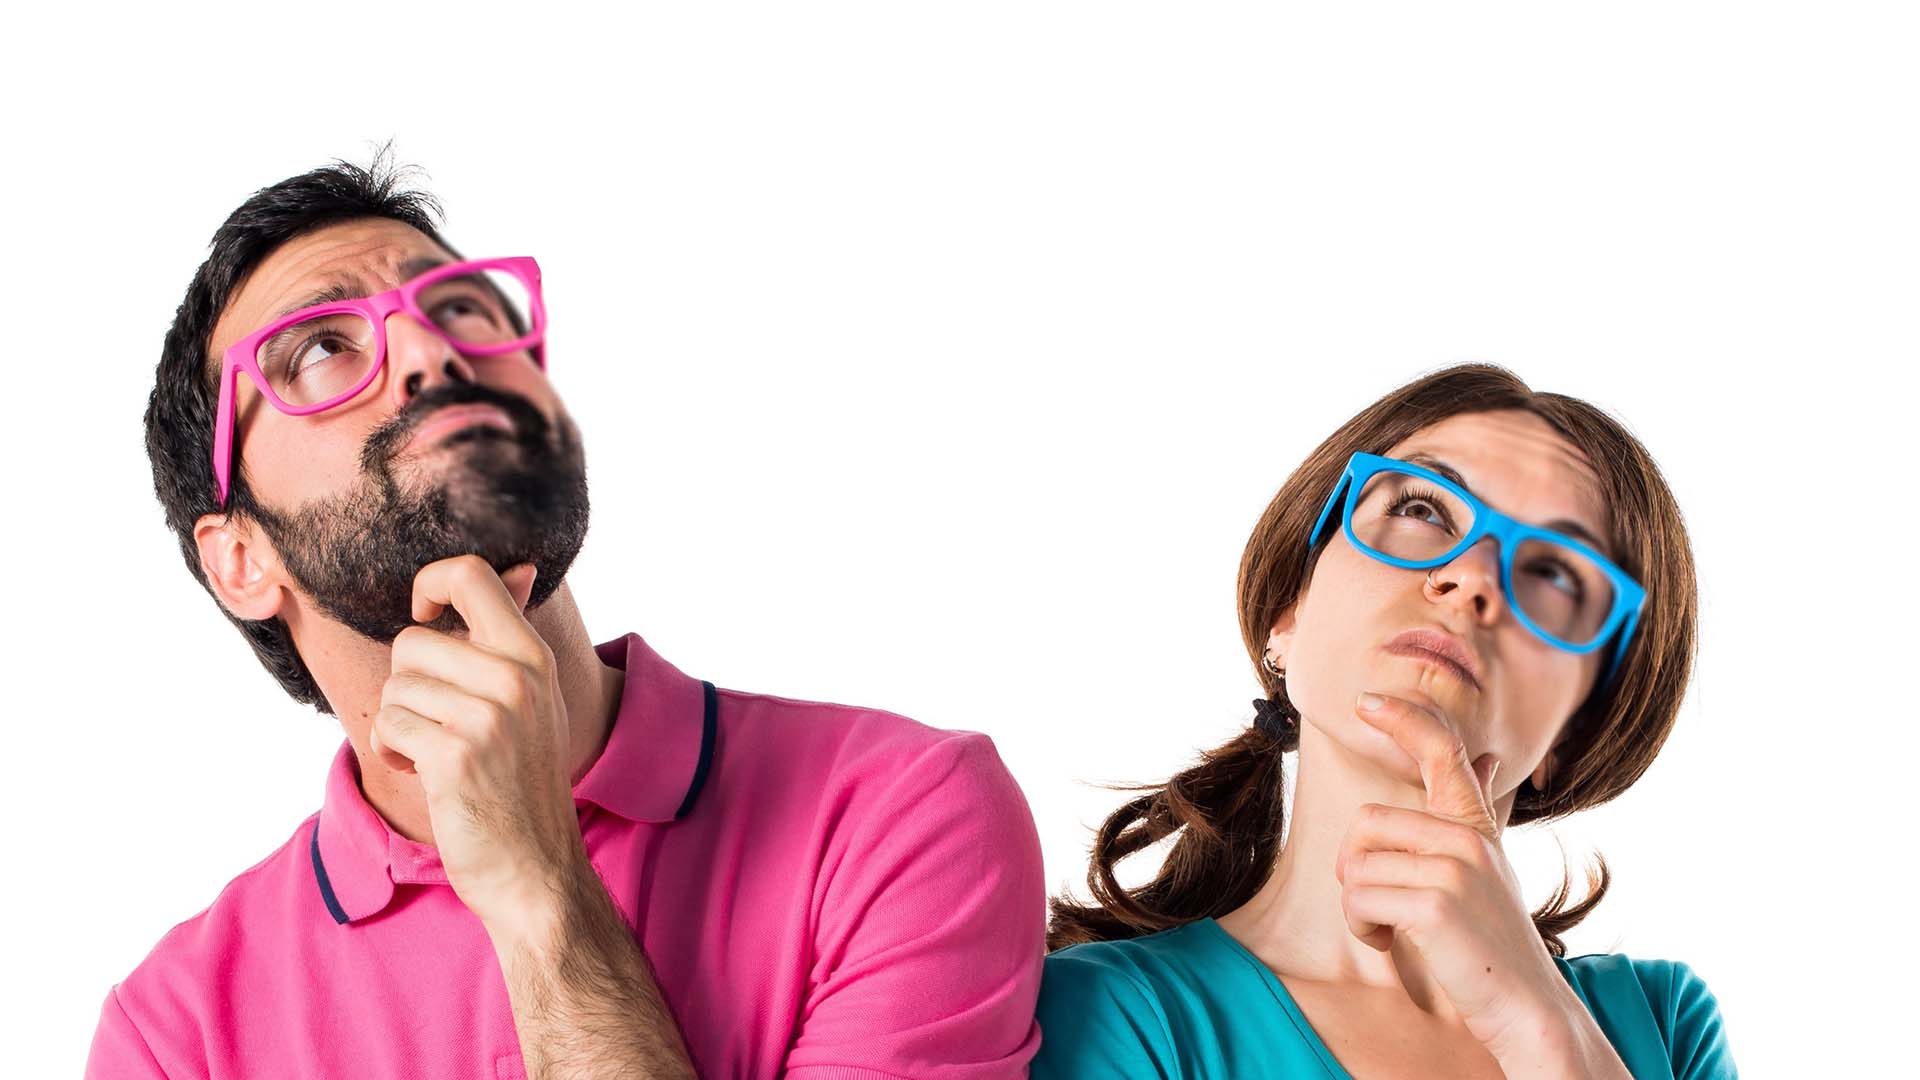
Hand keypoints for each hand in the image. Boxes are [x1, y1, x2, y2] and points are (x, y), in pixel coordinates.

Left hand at [368, 555, 583, 933]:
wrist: (536, 869)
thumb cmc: (522, 783)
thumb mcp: (535, 701)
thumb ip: (512, 639)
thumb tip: (518, 568)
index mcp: (533, 655)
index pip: (470, 574)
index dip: (430, 583)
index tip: (427, 618)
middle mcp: (516, 677)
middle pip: (412, 639)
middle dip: (406, 682)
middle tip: (435, 719)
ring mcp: (489, 715)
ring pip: (396, 685)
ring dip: (399, 723)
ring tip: (433, 752)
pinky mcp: (455, 754)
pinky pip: (388, 724)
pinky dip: (392, 751)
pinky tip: (423, 772)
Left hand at [1335, 692, 1575, 1057]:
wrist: (1528, 1010)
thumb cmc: (1495, 942)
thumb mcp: (1490, 869)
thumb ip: (1477, 815)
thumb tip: (1486, 761)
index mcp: (1476, 827)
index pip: (1442, 752)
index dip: (1404, 719)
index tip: (1367, 701)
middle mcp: (1468, 839)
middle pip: (1365, 822)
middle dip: (1354, 867)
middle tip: (1377, 905)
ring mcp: (1455, 869)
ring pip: (1357, 866)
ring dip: (1358, 906)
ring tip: (1390, 930)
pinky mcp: (1436, 905)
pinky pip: (1359, 898)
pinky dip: (1363, 927)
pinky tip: (1390, 944)